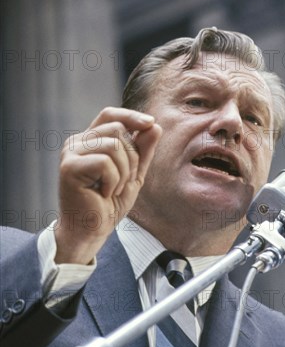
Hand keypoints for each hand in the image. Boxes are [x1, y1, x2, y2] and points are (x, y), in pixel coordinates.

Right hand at [54, 107, 161, 263]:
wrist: (92, 232)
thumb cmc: (109, 204)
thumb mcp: (134, 173)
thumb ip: (143, 150)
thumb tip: (154, 126)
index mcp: (90, 140)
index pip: (110, 114)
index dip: (130, 115)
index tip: (150, 123)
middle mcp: (77, 142)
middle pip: (118, 129)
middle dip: (132, 156)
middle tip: (124, 181)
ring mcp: (71, 153)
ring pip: (114, 145)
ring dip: (124, 171)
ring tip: (114, 189)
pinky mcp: (69, 167)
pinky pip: (105, 162)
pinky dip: (114, 180)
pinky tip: (104, 194)